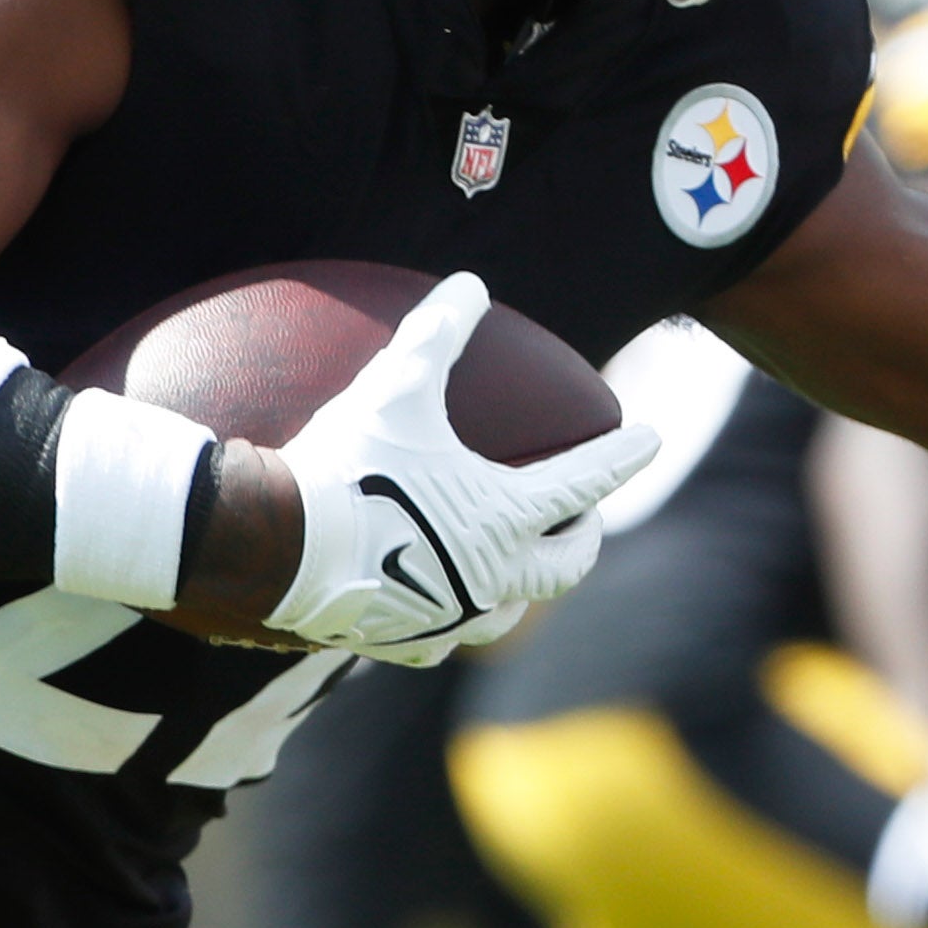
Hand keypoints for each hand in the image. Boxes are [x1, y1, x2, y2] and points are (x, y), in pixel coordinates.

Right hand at [263, 273, 657, 662]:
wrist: (274, 547)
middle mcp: (492, 575)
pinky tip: (443, 605)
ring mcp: (453, 616)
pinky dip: (456, 616)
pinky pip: (446, 638)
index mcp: (504, 517)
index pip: (585, 481)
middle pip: (566, 565)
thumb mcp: (394, 387)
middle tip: (586, 517)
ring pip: (514, 608)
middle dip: (585, 539)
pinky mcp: (407, 643)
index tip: (653, 437)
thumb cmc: (344, 465)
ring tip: (519, 560)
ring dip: (527, 582)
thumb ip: (437, 333)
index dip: (622, 455)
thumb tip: (470, 285)